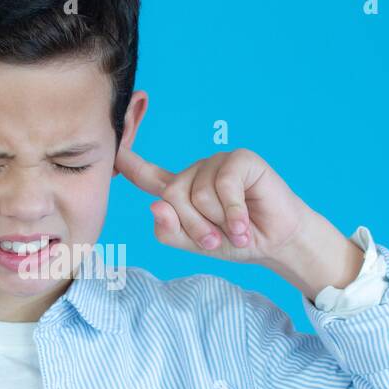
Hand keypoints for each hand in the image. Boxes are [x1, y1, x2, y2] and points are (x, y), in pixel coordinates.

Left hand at [113, 145, 312, 264]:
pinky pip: (223, 186)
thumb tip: (155, 205)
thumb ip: (171, 230)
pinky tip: (244, 225)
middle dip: (193, 225)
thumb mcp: (196, 243)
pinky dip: (233, 213)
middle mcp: (194, 172)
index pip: (145, 174)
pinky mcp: (240, 159)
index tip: (112, 145)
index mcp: (179, 189)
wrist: (275, 243)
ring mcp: (217, 162)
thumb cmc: (236, 240)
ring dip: (217, 222)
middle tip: (214, 240)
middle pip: (172, 195)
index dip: (127, 161)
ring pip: (197, 194)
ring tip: (234, 231)